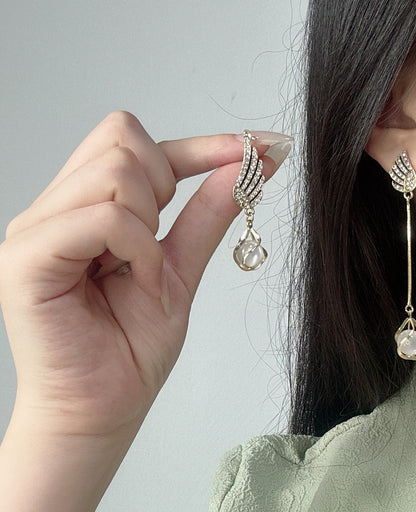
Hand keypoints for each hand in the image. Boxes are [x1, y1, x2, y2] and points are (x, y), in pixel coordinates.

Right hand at [0, 111, 288, 437]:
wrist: (103, 408)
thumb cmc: (132, 346)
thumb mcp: (182, 268)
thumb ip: (207, 213)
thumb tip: (245, 166)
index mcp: (86, 206)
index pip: (134, 140)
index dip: (200, 143)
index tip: (255, 149)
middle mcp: (56, 208)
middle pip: (121, 138)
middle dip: (164, 184)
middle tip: (159, 241)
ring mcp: (37, 229)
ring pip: (115, 171)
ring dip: (151, 224)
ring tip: (143, 272)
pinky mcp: (26, 257)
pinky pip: (104, 217)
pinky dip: (139, 249)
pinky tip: (138, 282)